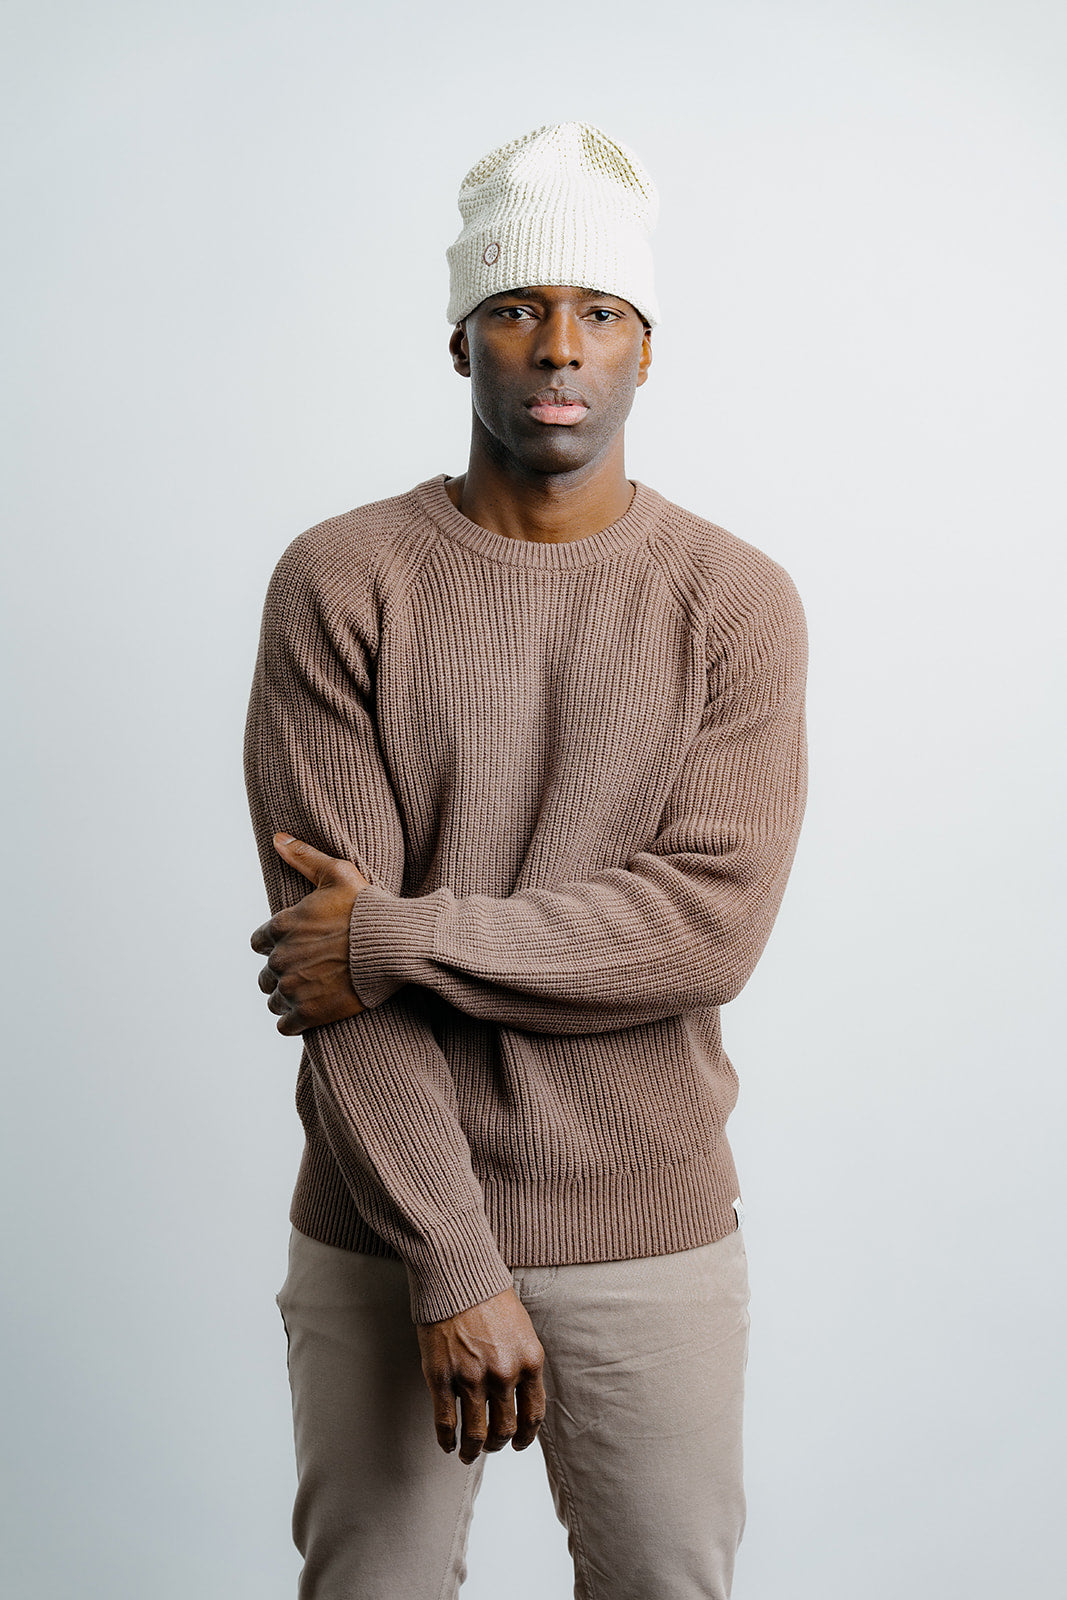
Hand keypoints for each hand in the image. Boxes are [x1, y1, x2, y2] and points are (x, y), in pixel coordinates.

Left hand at [250, 833, 369, 1034]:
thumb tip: (278, 837)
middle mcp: (280, 959)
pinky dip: (293, 1022)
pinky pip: (286, 1025)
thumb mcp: (336, 872)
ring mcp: (293, 988)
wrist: (392, 945)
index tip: (293, 946)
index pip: (259, 943)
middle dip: (282, 973)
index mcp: (281, 927)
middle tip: (304, 972)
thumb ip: (304, 856)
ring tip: (308, 994)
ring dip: (286, 999)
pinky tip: (307, 1016)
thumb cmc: (367, 907)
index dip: (275, 944)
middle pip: (266, 975)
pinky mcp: (309, 1014)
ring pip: (274, 1000)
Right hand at [416, 1288, 546, 1464]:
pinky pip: (446, 1422)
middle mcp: (504, 1375)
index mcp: (529, 1362)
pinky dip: (447, 1440)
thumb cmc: (488, 1296)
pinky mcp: (442, 1378)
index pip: (533, 1414)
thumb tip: (519, 1396)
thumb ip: (522, 1363)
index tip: (518, 1443)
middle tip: (491, 1446)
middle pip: (505, 1428)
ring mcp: (471, 1378)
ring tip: (468, 1455)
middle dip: (498, 1443)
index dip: (526, 1436)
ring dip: (473, 1450)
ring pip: (477, 1433)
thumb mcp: (521, 1329)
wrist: (456, 1275)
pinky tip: (447, 1445)